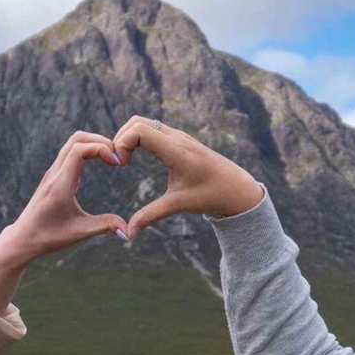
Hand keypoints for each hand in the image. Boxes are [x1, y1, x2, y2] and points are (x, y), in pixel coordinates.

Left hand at [0, 132, 126, 313]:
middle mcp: (55, 174)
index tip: (118, 164)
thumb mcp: (80, 232)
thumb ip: (105, 226)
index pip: (80, 150)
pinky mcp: (53, 176)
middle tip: (118, 156)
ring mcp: (52, 173)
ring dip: (93, 144)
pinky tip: (99, 163)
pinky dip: (86, 150)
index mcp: (60, 184)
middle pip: (76, 138)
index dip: (101, 149)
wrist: (23, 238)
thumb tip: (129, 232)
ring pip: (72, 143)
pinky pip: (69, 152)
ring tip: (111, 158)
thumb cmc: (49, 237)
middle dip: (100, 141)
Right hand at [112, 116, 263, 236]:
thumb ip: (151, 215)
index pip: (139, 131)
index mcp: (176, 151)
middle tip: (118, 163)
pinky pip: (152, 128)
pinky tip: (135, 157)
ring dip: (128, 137)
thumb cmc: (210, 195)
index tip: (121, 166)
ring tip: (124, 161)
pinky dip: (137, 138)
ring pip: (144, 122)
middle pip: (136, 122)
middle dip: (120, 139)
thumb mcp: (178, 204)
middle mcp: (177, 138)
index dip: (122, 144)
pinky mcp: (179, 139)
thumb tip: (129, 233)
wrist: (237, 187)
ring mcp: (178, 135)